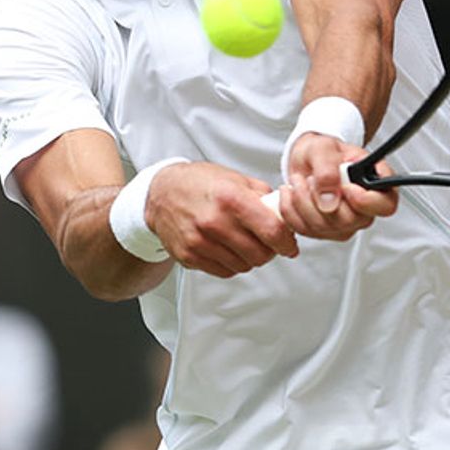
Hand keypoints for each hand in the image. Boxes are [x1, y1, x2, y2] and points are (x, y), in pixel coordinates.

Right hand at [147, 161, 296, 276]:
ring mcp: (198, 241)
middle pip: (260, 254)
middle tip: (265, 243)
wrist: (160, 193)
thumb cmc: (198, 183)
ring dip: (249, 258)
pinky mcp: (188, 256)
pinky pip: (224, 271)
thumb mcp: (234, 178)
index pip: (272, 231)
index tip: (289, 245)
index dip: (287, 242)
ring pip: (243, 266)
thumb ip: (263, 197)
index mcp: (230, 198)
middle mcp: (213, 222)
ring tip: (242, 243)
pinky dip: (230, 263)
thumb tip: (286, 216)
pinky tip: (225, 248)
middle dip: (269, 251)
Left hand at [277, 132, 397, 240]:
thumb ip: (328, 170)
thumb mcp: (324, 149)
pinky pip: (303, 229)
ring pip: (321, 226)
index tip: (345, 186)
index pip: (385, 206)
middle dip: (319, 197)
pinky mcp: (322, 230)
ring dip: (301, 201)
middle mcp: (364, 210)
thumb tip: (329, 200)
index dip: (365, 200)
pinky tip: (291, 193)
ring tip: (298, 181)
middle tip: (310, 178)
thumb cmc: (323, 151)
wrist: (306, 159)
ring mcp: (344, 224)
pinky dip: (289, 210)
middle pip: (348, 221)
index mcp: (377, 186)